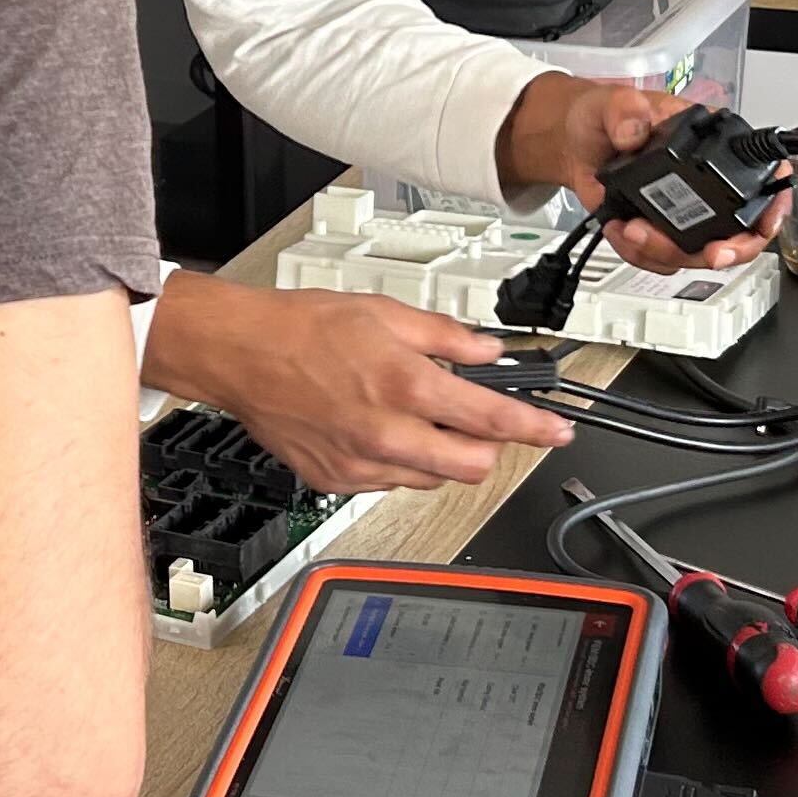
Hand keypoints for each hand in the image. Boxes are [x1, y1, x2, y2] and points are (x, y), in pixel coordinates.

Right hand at [145, 268, 572, 493]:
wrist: (241, 354)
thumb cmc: (301, 329)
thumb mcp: (386, 313)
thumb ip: (446, 337)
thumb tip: (487, 352)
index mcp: (406, 385)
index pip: (493, 420)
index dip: (536, 429)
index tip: (556, 432)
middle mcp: (388, 433)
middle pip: (473, 467)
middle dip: (490, 447)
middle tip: (483, 422)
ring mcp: (362, 464)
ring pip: (434, 479)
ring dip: (444, 455)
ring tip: (418, 416)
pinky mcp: (338, 481)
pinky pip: (392, 483)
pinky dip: (402, 462)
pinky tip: (382, 429)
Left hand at [498, 72, 781, 272]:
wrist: (573, 142)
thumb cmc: (603, 116)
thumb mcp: (614, 102)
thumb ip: (625, 110)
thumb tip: (634, 131)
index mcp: (713, 145)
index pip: (764, 176)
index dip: (774, 206)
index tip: (764, 225)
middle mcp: (707, 183)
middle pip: (740, 232)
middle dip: (727, 250)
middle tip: (709, 253)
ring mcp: (685, 212)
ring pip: (697, 253)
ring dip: (667, 251)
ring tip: (631, 229)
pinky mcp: (659, 231)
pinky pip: (661, 259)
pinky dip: (639, 253)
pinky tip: (619, 229)